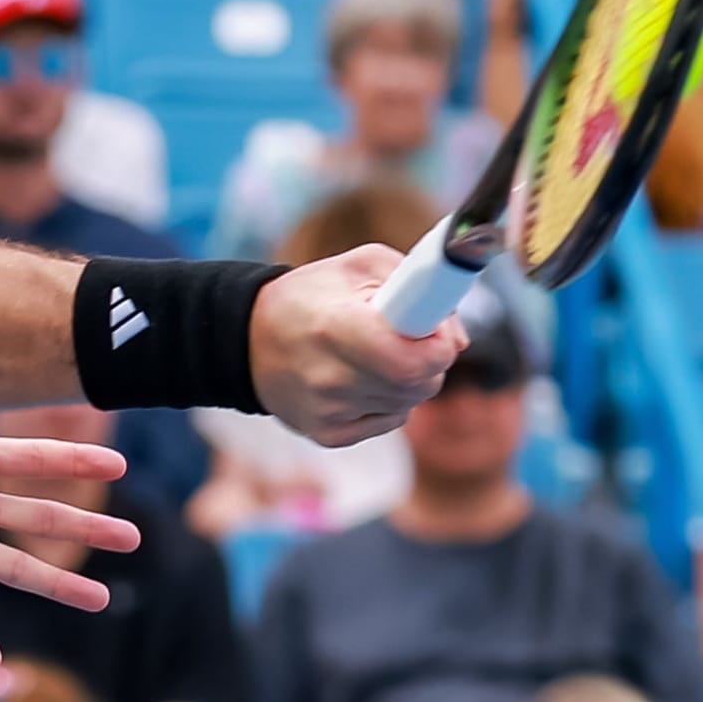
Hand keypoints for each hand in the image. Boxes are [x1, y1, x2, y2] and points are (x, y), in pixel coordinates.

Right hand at [249, 246, 468, 446]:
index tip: (434, 328)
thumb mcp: (358, 266)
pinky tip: (360, 378)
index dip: (438, 344)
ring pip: (409, 402)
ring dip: (408, 378)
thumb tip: (457, 338)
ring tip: (374, 354)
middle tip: (407, 337)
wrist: (246, 339)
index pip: (416, 359)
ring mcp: (328, 411)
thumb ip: (417, 285)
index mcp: (336, 327)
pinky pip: (390, 421)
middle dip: (428, 359)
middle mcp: (330, 376)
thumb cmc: (309, 297)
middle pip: (421, 383)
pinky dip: (388, 400)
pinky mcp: (328, 435)